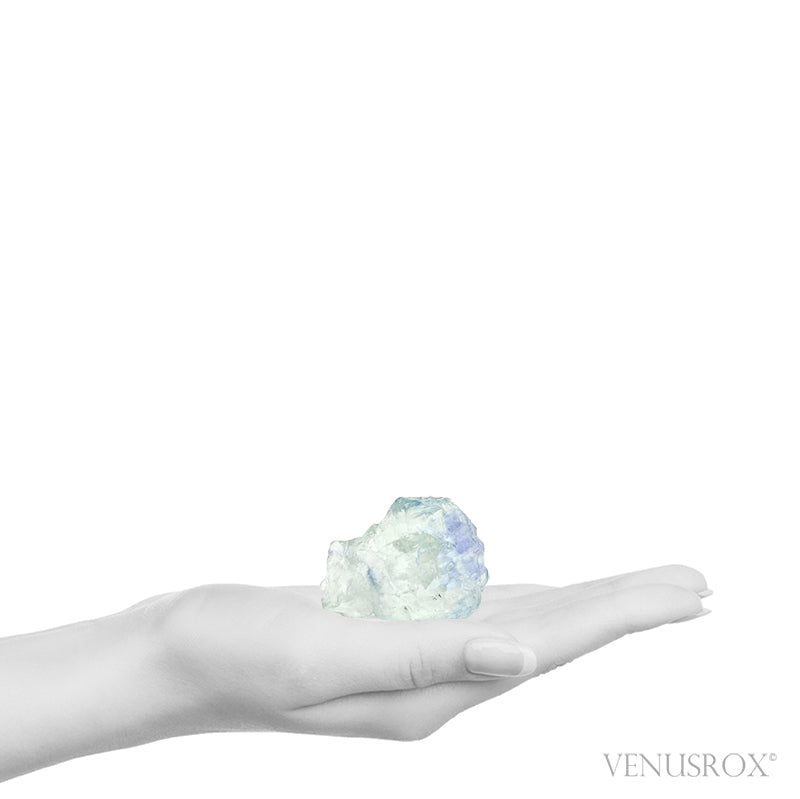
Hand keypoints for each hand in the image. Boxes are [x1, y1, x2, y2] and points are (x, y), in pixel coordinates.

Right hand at [152, 564, 709, 741]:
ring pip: (524, 620)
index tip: (691, 593)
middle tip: (697, 585)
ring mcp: (416, 654)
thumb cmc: (241, 652)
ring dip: (586, 600)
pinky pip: (478, 610)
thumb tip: (522, 660)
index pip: (552, 643)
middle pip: (555, 634)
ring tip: (640, 590)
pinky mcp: (393, 630)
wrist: (184, 648)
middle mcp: (438, 677)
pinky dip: (528, 596)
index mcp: (433, 689)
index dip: (625, 613)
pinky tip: (546, 596)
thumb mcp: (328, 657)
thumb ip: (426, 658)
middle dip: (628, 606)